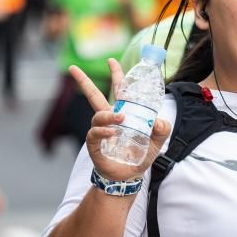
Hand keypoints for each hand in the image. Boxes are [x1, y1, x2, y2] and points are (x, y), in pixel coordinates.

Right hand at [68, 58, 170, 181]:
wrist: (130, 176)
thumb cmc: (140, 155)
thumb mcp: (157, 141)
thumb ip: (162, 129)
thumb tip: (158, 121)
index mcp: (123, 113)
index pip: (119, 91)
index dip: (116, 76)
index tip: (111, 61)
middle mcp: (109, 119)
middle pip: (94, 96)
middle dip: (84, 82)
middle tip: (73, 69)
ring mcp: (100, 131)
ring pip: (98, 116)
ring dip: (109, 115)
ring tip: (120, 119)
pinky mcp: (95, 145)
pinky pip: (95, 134)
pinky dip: (103, 131)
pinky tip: (112, 133)